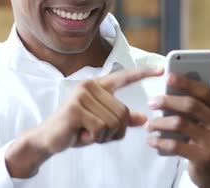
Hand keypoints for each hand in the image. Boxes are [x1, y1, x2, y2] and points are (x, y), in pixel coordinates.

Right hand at [5, 66, 163, 177]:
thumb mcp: (102, 125)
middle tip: (96, 133)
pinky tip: (81, 135)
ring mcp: (82, 95)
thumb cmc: (76, 129)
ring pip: (114, 122)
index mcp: (97, 86)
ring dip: (104, 136)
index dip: (143, 73)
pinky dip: (95, 138)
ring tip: (87, 132)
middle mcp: (90, 86)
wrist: (48, 138)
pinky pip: (101, 128)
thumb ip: (121, 120)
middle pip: (123, 112)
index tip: (161, 69)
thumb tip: (144, 119)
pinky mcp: (76, 109)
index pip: (124, 77)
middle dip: (115, 130)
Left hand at [146, 63, 209, 187]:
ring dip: (160, 123)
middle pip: (191, 105)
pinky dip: (160, 141)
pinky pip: (175, 145)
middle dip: (168, 101)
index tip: (167, 76)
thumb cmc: (208, 139)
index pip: (205, 91)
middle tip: (151, 102)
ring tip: (149, 125)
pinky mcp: (203, 157)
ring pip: (180, 124)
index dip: (186, 82)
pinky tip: (151, 140)